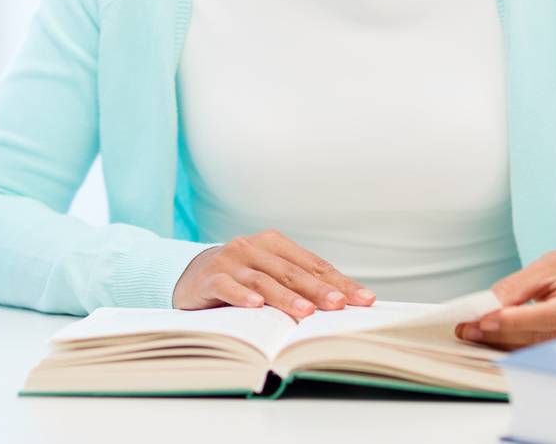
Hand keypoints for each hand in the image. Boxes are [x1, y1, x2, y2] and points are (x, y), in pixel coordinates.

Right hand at [172, 229, 376, 319]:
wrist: (190, 275)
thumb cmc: (241, 278)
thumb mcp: (269, 275)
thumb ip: (297, 284)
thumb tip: (341, 305)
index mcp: (275, 244)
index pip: (314, 264)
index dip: (340, 282)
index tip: (364, 299)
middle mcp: (253, 247)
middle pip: (292, 271)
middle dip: (319, 289)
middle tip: (340, 305)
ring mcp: (230, 261)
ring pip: (263, 280)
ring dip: (286, 297)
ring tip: (306, 312)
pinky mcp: (210, 277)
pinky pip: (227, 286)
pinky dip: (242, 295)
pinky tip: (256, 306)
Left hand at [454, 244, 555, 349]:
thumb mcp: (547, 265)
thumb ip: (518, 288)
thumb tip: (488, 309)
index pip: (552, 316)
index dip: (516, 321)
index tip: (485, 320)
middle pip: (543, 339)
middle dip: (502, 334)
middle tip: (468, 328)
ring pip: (540, 351)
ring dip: (504, 343)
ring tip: (473, 332)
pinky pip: (543, 352)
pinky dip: (516, 346)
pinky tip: (493, 339)